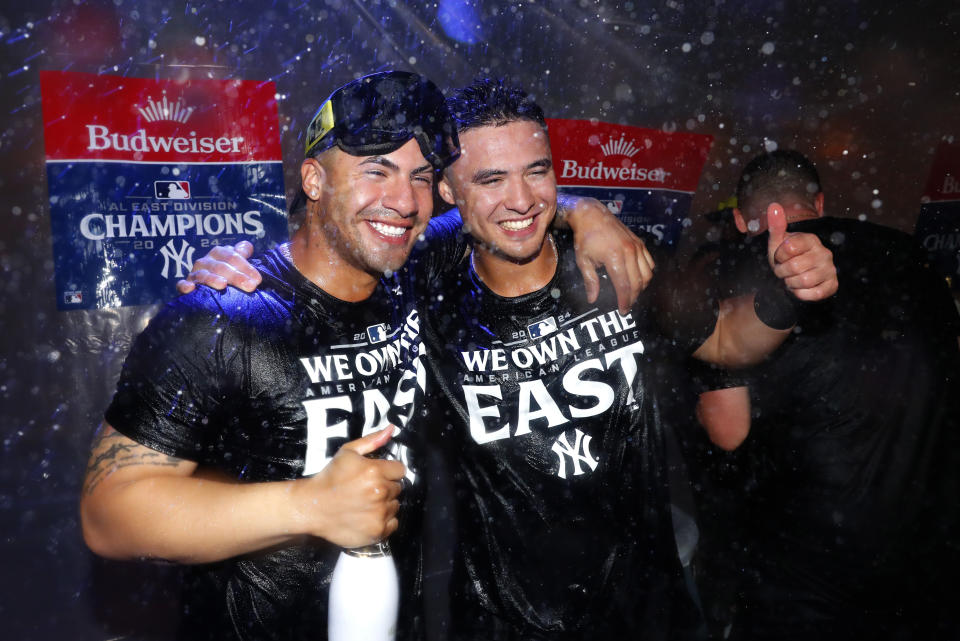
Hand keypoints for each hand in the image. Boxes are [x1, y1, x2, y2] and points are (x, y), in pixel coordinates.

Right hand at [176, 241, 261, 293]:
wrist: (208, 287)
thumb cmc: (227, 274)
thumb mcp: (235, 262)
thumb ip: (241, 255)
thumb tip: (247, 247)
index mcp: (219, 254)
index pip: (233, 257)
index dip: (246, 267)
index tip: (258, 279)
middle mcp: (206, 261)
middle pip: (221, 267)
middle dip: (237, 276)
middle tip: (251, 286)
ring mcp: (195, 273)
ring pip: (204, 275)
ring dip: (213, 279)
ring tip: (223, 285)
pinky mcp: (186, 284)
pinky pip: (182, 284)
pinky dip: (185, 286)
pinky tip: (191, 288)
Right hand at [294, 426, 405, 547]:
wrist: (311, 507)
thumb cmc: (329, 478)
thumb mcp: (347, 452)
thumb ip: (372, 440)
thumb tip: (391, 429)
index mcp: (374, 471)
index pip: (400, 470)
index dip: (389, 472)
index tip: (377, 475)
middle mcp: (379, 492)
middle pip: (398, 488)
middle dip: (386, 487)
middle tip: (367, 490)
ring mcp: (379, 513)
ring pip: (395, 505)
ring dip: (385, 504)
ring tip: (365, 503)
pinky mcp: (377, 531)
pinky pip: (393, 523)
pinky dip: (384, 521)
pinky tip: (368, 516)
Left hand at [564, 197, 654, 313]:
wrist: (592, 214)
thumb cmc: (585, 237)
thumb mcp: (583, 260)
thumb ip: (590, 281)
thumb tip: (592, 299)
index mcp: (614, 257)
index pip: (624, 286)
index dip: (624, 301)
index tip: (622, 311)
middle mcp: (629, 252)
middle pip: (637, 283)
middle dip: (633, 298)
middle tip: (626, 306)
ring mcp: (637, 246)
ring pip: (647, 274)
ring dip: (641, 287)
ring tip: (632, 294)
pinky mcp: (640, 243)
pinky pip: (650, 263)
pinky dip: (646, 274)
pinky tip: (638, 279)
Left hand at [766, 204, 836, 300]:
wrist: (794, 277)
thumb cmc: (786, 258)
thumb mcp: (777, 242)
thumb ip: (776, 226)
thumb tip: (774, 206)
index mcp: (811, 240)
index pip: (789, 247)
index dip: (779, 256)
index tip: (780, 257)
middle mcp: (824, 253)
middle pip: (795, 267)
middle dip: (782, 272)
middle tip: (783, 271)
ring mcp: (830, 269)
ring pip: (804, 281)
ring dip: (791, 283)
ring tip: (791, 278)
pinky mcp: (832, 285)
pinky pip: (813, 294)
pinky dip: (801, 293)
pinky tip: (800, 288)